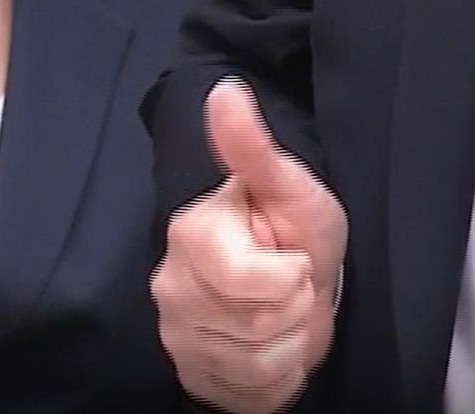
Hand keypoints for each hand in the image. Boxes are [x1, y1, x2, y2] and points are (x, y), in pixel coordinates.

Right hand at [151, 80, 346, 413]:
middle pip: (253, 325)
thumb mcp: (291, 187)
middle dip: (292, 307)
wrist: (302, 289)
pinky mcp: (192, 374)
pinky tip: (274, 345)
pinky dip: (278, 375)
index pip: (245, 280)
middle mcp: (171, 285)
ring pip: (253, 362)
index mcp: (191, 234)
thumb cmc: (298, 232)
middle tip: (290, 283)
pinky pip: (250, 393)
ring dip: (288, 342)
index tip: (293, 257)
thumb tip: (225, 90)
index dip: (290, 274)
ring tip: (283, 312)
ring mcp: (177, 334)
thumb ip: (253, 149)